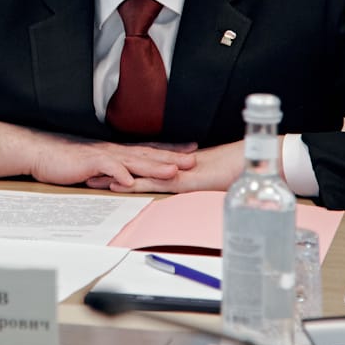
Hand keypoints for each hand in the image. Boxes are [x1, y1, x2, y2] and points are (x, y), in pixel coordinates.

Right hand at [0, 122, 196, 186]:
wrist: (40, 152)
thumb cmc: (66, 160)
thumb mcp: (96, 165)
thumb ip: (114, 170)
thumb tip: (130, 179)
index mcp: (117, 151)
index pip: (149, 149)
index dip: (171, 149)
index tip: (192, 150)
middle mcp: (113, 150)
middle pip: (148, 154)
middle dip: (172, 157)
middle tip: (194, 160)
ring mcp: (102, 155)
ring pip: (133, 160)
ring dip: (154, 166)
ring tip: (173, 171)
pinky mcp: (89, 162)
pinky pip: (107, 168)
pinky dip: (119, 174)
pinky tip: (130, 180)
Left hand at [88, 140, 248, 192]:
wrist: (259, 159)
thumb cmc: (242, 168)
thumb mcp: (215, 179)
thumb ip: (201, 181)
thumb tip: (192, 185)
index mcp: (179, 164)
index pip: (145, 164)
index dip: (123, 165)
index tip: (103, 166)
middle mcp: (174, 165)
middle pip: (135, 165)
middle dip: (110, 167)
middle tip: (85, 169)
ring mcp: (178, 171)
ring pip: (140, 172)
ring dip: (116, 175)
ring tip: (92, 177)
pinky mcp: (185, 178)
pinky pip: (157, 181)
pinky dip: (137, 182)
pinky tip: (120, 185)